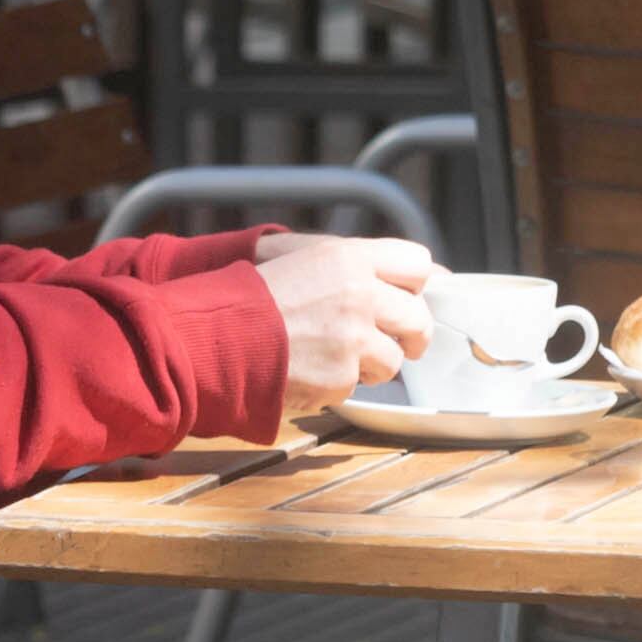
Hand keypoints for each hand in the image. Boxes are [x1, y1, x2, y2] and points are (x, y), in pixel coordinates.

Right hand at [252, 231, 437, 416]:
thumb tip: (426, 272)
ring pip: (394, 360)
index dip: (414, 286)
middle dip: (412, 335)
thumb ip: (356, 260)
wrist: (214, 335)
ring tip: (335, 355)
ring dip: (372, 364)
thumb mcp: (304, 257)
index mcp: (349, 258)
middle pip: (418, 319)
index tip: (407, 299)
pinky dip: (338, 382)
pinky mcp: (341, 376)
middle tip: (400, 343)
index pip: (418, 266)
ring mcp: (353, 339)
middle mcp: (359, 295)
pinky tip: (310, 369)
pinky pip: (358, 384)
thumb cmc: (253, 294)